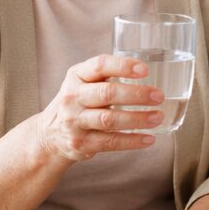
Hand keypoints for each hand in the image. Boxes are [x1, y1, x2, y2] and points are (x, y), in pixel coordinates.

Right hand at [37, 54, 164, 163]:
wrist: (49, 135)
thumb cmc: (77, 102)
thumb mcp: (83, 83)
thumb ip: (107, 76)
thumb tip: (148, 73)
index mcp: (76, 76)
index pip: (100, 66)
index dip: (123, 66)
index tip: (145, 70)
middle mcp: (72, 97)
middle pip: (107, 93)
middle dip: (137, 94)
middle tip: (159, 96)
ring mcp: (75, 122)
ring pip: (109, 119)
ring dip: (138, 119)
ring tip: (158, 117)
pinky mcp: (81, 143)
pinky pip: (110, 142)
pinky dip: (132, 141)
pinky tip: (149, 138)